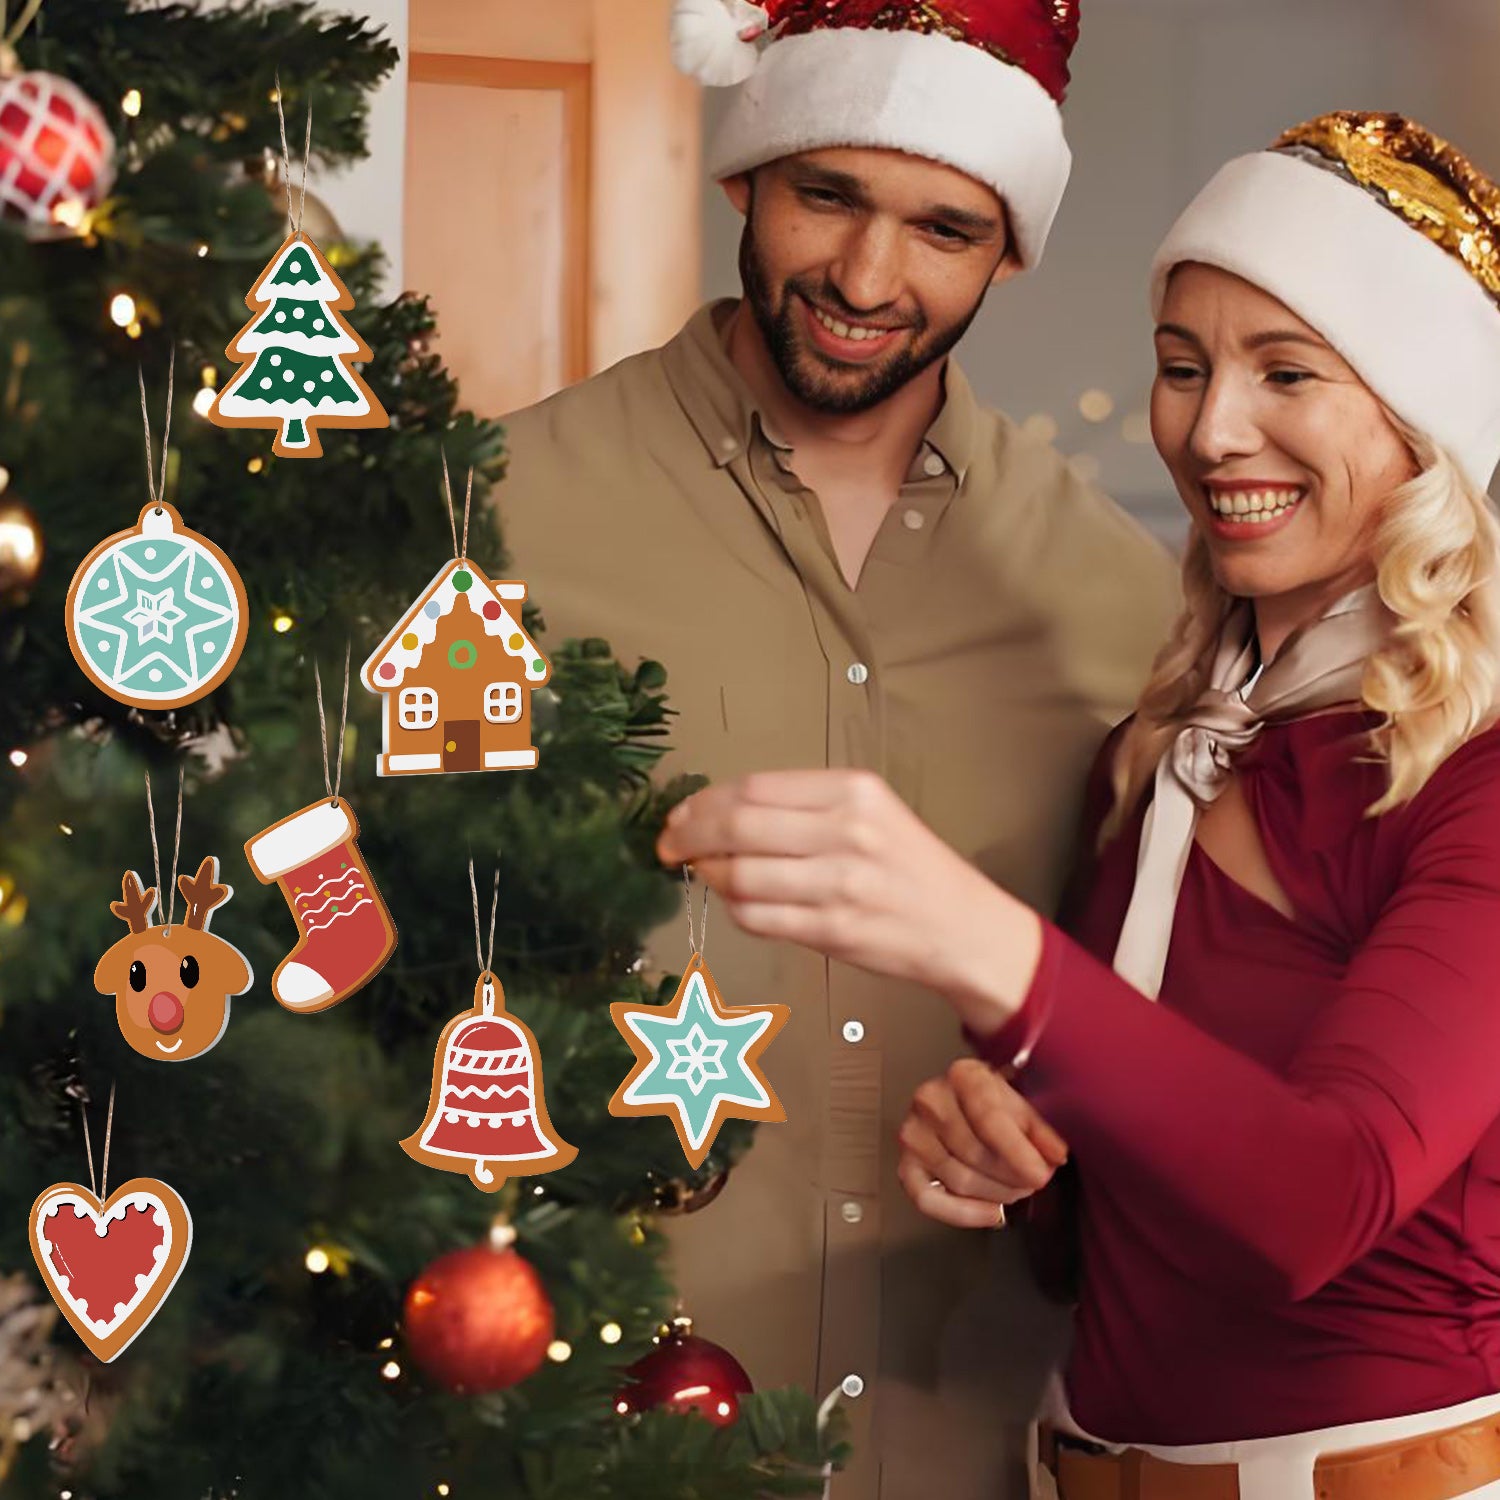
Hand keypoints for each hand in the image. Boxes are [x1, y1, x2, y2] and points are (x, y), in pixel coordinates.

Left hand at [655, 770, 1040, 1026]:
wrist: (964, 928)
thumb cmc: (912, 868)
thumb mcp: (870, 813)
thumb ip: (804, 808)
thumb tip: (720, 811)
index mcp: (854, 791)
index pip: (755, 787)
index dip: (704, 802)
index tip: (680, 814)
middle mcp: (847, 832)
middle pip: (739, 825)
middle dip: (689, 836)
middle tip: (668, 845)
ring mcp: (840, 884)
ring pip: (741, 875)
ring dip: (709, 876)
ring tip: (704, 874)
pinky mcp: (833, 931)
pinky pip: (758, 918)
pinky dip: (735, 910)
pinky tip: (736, 902)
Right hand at [897, 1059, 1068, 1229]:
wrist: (966, 1102)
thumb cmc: (997, 1102)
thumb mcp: (1025, 1102)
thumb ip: (1042, 1128)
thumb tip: (1055, 1155)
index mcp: (963, 1076)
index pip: (988, 1119)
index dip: (1017, 1152)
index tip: (1040, 1174)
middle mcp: (930, 1100)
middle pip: (974, 1154)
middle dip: (1012, 1177)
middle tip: (1033, 1181)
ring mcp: (914, 1133)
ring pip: (959, 1180)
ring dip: (997, 1195)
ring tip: (1016, 1189)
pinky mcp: (906, 1164)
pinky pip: (929, 1200)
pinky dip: (963, 1214)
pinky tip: (992, 1213)